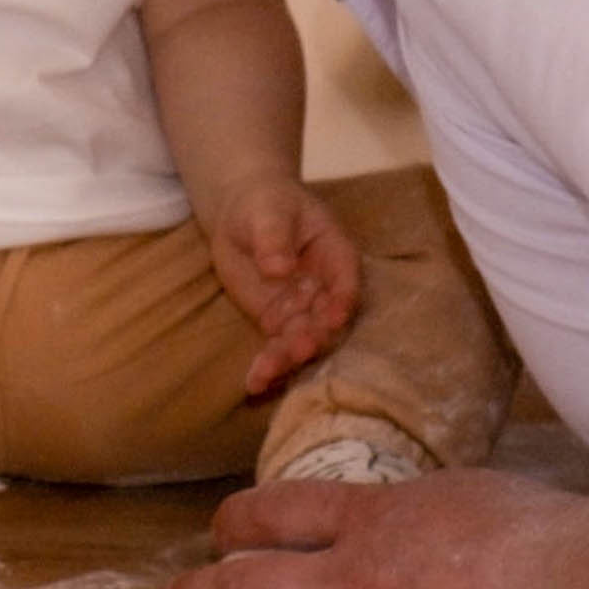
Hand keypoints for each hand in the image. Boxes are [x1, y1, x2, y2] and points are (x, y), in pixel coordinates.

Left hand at [155, 470, 588, 588]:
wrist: (570, 587)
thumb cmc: (539, 529)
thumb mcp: (466, 493)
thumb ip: (429, 512)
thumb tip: (434, 517)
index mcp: (372, 518)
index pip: (280, 511)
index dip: (238, 523)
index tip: (219, 535)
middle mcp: (349, 576)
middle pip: (248, 579)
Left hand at [205, 178, 360, 392]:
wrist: (242, 213)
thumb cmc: (266, 204)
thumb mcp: (270, 211)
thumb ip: (274, 237)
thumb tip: (278, 268)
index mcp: (336, 257)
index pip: (346, 282)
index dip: (342, 301)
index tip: (333, 317)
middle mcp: (325, 290)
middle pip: (326, 320)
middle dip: (314, 337)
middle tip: (298, 350)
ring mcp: (302, 309)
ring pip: (302, 340)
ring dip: (288, 359)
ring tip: (266, 374)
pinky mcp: (276, 323)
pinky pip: (276, 348)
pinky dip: (267, 366)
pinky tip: (254, 384)